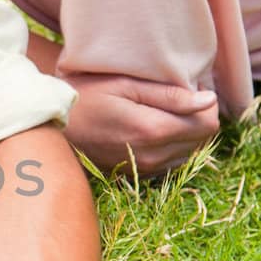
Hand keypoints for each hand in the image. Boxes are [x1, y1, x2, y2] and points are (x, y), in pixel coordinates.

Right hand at [62, 72, 219, 175]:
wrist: (52, 127)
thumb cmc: (86, 96)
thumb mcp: (126, 85)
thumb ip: (170, 95)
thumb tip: (208, 99)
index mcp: (153, 130)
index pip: (208, 123)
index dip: (205, 104)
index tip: (190, 89)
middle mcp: (153, 155)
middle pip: (202, 139)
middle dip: (198, 118)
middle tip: (177, 98)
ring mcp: (145, 168)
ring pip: (190, 152)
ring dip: (186, 133)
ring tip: (163, 113)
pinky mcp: (137, 175)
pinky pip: (172, 162)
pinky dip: (171, 145)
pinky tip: (153, 129)